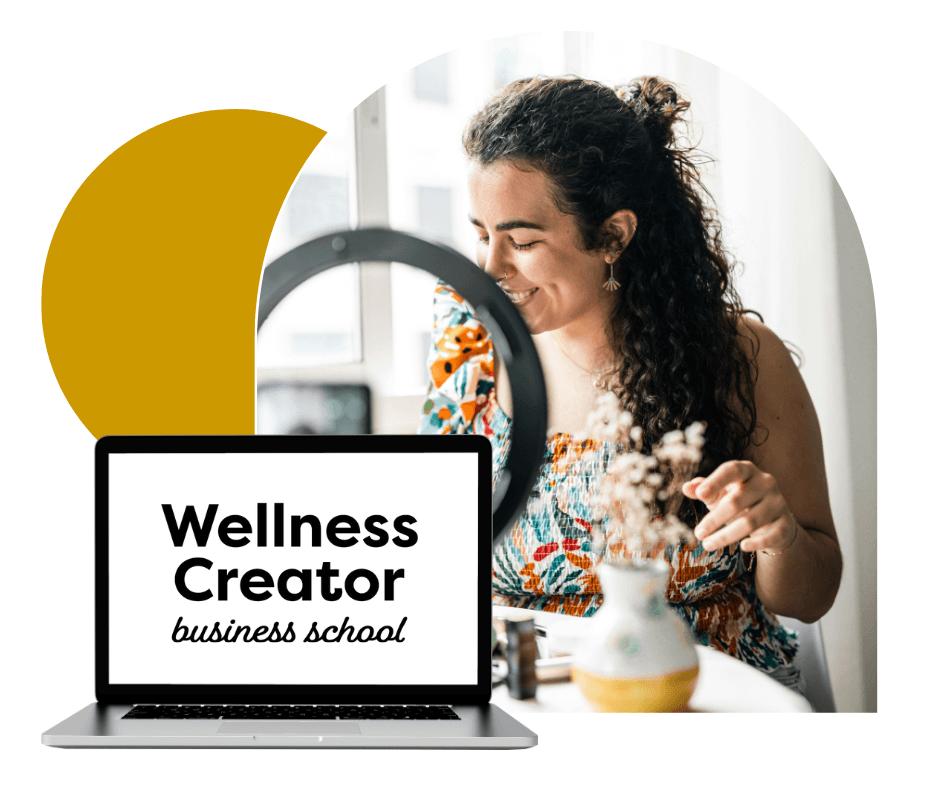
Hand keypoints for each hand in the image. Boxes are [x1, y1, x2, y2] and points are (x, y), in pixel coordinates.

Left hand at [682, 460, 797, 553]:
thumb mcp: (720, 493)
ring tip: (707, 544)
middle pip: (736, 501)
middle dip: (714, 519)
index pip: (731, 470)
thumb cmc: (740, 501)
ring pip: (750, 522)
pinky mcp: (785, 523)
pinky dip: (757, 542)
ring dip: (726, 535)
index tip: (700, 495)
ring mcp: (778, 502)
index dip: (715, 481)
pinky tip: (743, 547)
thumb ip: (703, 489)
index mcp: (747, 470)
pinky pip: (771, 535)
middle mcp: (765, 482)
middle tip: (698, 533)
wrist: (772, 518)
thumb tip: (686, 488)